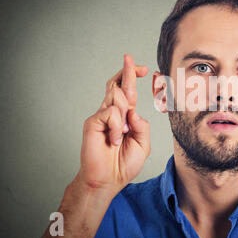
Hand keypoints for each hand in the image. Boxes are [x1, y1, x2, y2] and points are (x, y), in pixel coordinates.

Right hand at [77, 54, 149, 194]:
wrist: (108, 180)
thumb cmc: (124, 164)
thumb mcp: (143, 144)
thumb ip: (142, 126)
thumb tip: (133, 110)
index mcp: (125, 117)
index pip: (128, 92)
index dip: (133, 77)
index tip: (144, 68)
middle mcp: (112, 113)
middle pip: (118, 84)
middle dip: (127, 70)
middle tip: (129, 58)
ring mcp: (101, 116)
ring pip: (117, 95)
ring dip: (125, 113)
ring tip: (122, 135)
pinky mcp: (93, 122)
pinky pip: (111, 113)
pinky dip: (117, 128)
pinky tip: (113, 141)